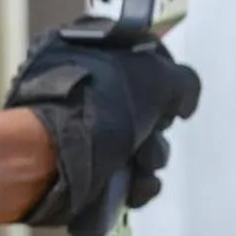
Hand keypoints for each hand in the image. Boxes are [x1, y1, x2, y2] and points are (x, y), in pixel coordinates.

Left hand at [3, 23, 200, 226]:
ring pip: (141, 144)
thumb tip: (181, 101)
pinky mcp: (85, 168)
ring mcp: (81, 129)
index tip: (168, 95)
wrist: (53, 157)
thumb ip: (182, 82)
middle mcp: (82, 87)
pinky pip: (128, 175)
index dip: (163, 75)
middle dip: (157, 127)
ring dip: (151, 157)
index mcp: (86, 50)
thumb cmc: (102, 105)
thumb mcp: (157, 76)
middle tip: (149, 132)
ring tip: (139, 162)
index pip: (140, 55)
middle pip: (145, 107)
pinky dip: (138, 183)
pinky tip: (134, 185)